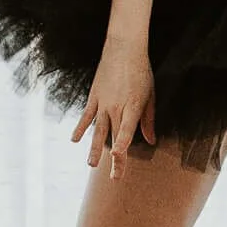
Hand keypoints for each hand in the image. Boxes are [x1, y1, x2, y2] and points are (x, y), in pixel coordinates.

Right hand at [71, 39, 155, 175]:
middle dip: (115, 159)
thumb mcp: (150, 96)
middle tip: (116, 178)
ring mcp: (103, 102)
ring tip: (92, 165)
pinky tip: (75, 140)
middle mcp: (116, 107)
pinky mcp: (94, 96)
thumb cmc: (142, 73)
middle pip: (114, 137)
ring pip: (98, 130)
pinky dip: (80, 128)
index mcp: (132, 106)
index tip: (119, 157)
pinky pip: (86, 115)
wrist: (124, 48)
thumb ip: (149, 120)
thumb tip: (151, 141)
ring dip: (94, 148)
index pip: (127, 130)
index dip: (123, 145)